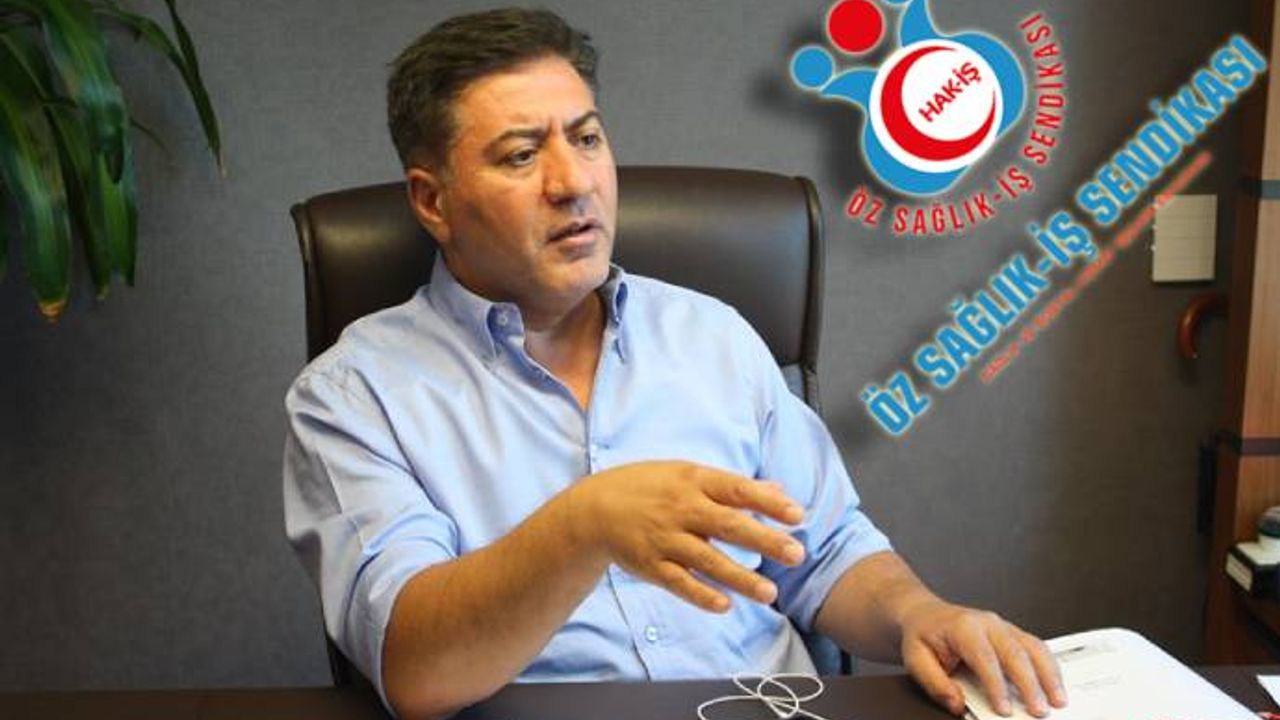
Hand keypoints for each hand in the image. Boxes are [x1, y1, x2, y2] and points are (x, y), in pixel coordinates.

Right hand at [566, 461, 806, 611]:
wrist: (594, 509)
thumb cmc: (649, 488)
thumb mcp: (687, 475)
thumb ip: (733, 486)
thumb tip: (778, 489)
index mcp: (693, 481)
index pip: (737, 490)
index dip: (768, 503)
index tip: (798, 515)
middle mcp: (681, 509)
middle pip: (728, 525)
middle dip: (764, 540)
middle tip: (797, 554)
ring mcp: (665, 538)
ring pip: (707, 560)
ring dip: (740, 577)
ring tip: (769, 593)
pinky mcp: (651, 565)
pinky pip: (679, 582)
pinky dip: (700, 594)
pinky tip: (724, 605)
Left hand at [899, 600, 1066, 716]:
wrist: (925, 614)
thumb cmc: (923, 636)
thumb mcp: (916, 660)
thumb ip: (935, 684)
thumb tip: (957, 704)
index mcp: (963, 628)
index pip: (984, 658)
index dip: (996, 685)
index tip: (1004, 709)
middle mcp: (987, 623)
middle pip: (1015, 652)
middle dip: (1030, 684)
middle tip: (1039, 710)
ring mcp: (1003, 626)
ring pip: (1033, 647)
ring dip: (1049, 674)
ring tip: (1058, 700)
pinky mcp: (1013, 633)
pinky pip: (1037, 647)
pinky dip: (1050, 667)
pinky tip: (1055, 684)